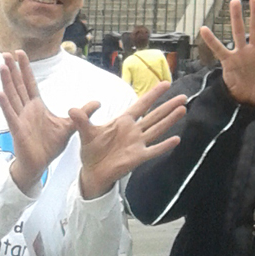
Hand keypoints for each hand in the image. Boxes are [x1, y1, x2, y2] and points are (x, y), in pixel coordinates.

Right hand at [0, 52, 81, 194]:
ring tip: (1, 66)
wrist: (39, 164)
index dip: (25, 68)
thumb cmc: (50, 145)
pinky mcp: (17, 130)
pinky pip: (10, 115)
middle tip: (6, 52)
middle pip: (18, 85)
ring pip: (12, 96)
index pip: (30, 83)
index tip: (20, 53)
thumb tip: (98, 102)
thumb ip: (82, 113)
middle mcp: (27, 109)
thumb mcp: (69, 126)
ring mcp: (20, 119)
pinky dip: (5, 104)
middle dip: (13, 69)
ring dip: (7, 81)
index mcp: (37, 106)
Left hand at [72, 85, 186, 199]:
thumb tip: (71, 109)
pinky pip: (153, 150)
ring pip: (157, 129)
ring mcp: (137, 143)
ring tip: (183, 109)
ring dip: (170, 120)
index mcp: (123, 121)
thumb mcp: (86, 133)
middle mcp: (134, 130)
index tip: (166, 83)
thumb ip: (81, 120)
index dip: (153, 94)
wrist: (92, 171)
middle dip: (168, 105)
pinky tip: (176, 139)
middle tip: (183, 96)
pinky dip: (164, 145)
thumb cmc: (92, 150)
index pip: (141, 105)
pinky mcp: (138, 157)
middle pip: (154, 115)